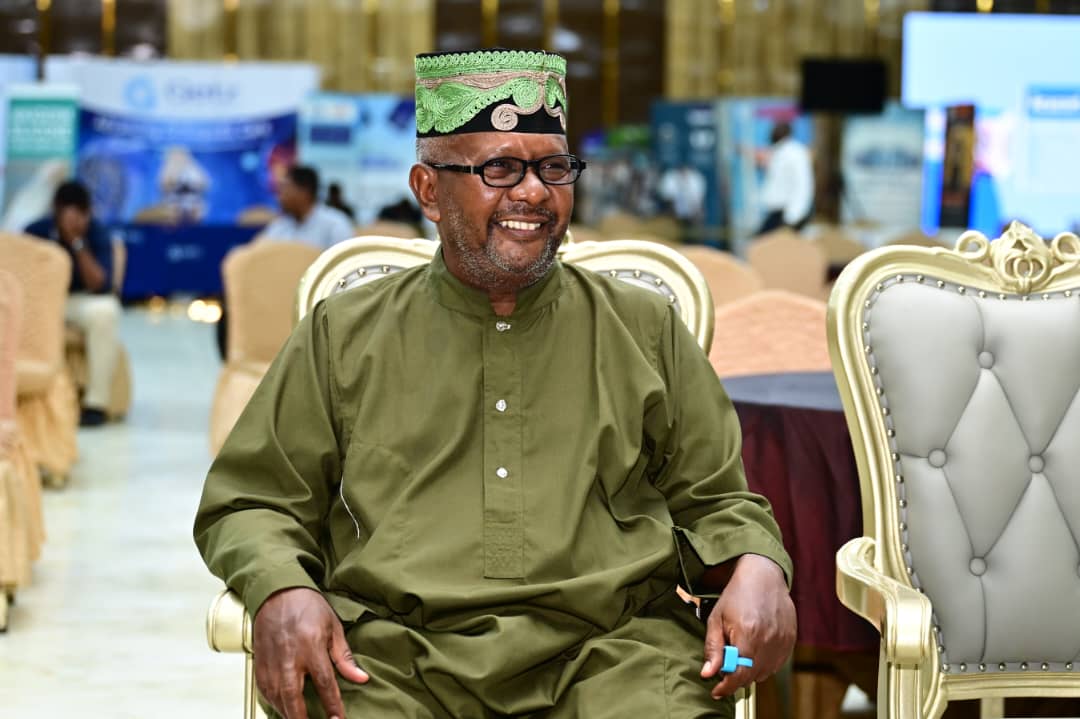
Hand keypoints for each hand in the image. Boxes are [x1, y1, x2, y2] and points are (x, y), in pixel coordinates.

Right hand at [253, 587, 369, 718]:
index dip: (332, 704)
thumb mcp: (333, 626)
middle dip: (301, 718)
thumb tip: (360, 678)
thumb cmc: (306, 606)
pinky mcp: (259, 663)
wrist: (277, 592)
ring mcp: (271, 661)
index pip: (324, 682)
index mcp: (311, 646)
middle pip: (294, 697)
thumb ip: (344, 656)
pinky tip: (282, 708)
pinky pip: (264, 690)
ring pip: (277, 697)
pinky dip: (273, 703)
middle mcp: (289, 657)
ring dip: (288, 713)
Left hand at [700, 554, 795, 698]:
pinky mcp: (790, 641)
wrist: (763, 576)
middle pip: (751, 677)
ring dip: (750, 671)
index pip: (738, 675)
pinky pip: (776, 665)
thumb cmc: (737, 595)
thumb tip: (707, 673)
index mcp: (748, 635)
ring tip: (741, 651)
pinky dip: (764, 664)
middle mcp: (768, 641)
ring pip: (764, 673)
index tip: (716, 690)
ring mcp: (782, 642)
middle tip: (725, 665)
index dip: (726, 687)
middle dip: (735, 677)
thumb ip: (713, 648)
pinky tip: (755, 648)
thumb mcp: (717, 619)